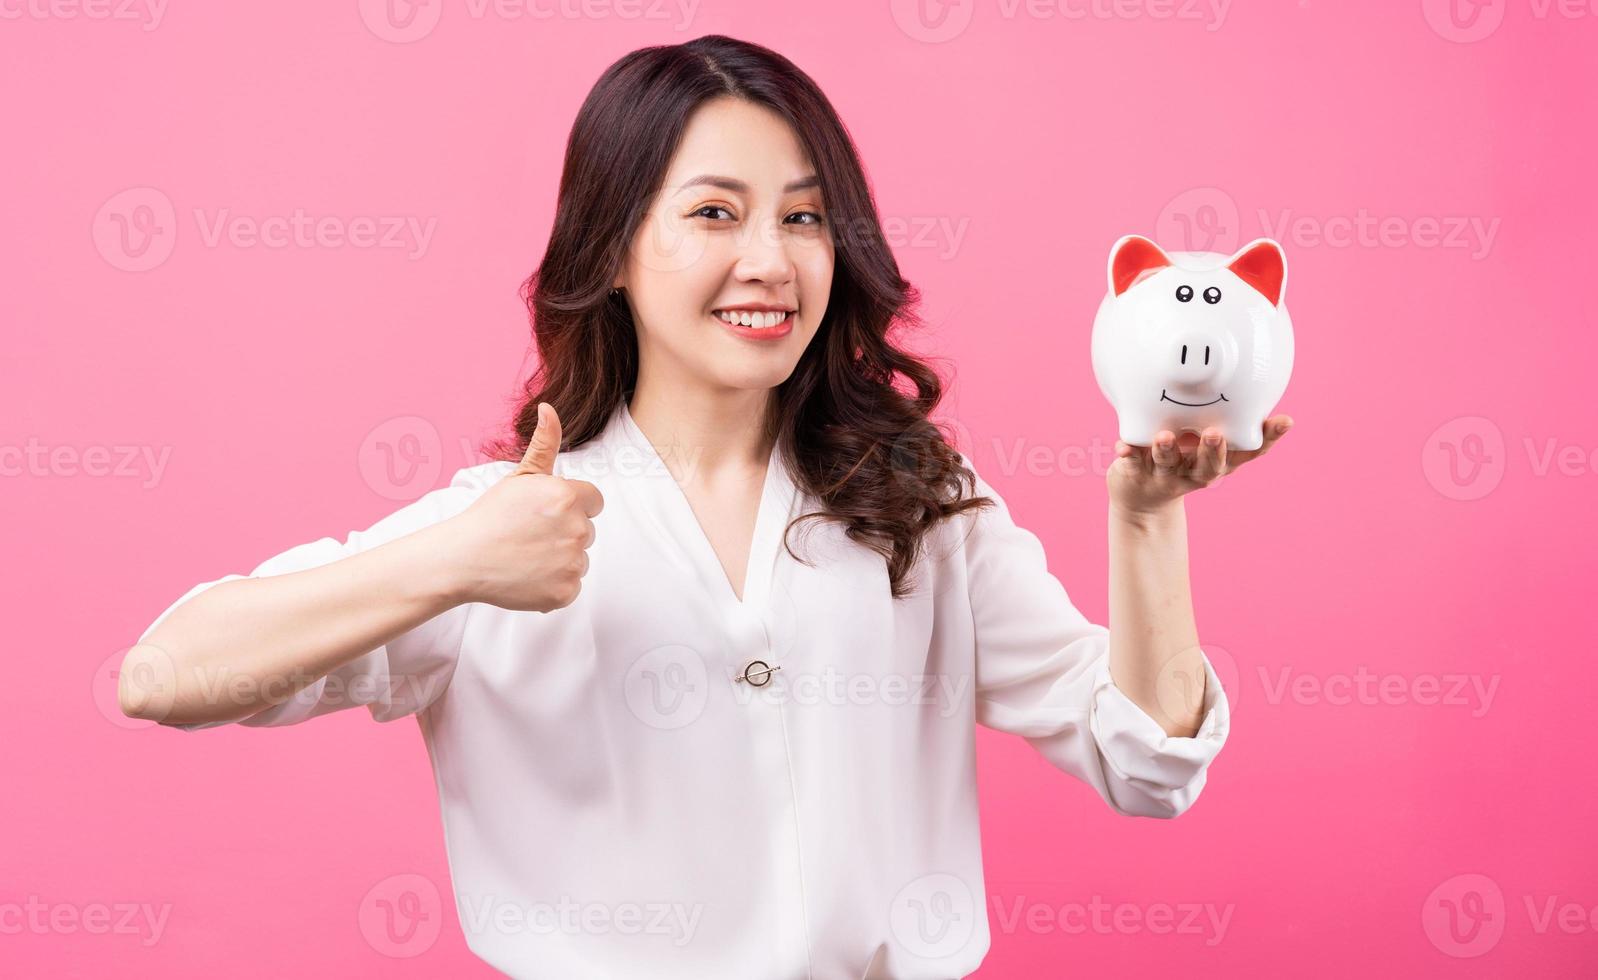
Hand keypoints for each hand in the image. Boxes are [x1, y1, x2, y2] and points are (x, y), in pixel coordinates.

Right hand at [445, 402, 604, 611]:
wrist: (463, 559)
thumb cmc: (490, 515)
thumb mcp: (519, 477)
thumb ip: (544, 444)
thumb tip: (548, 408)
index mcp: (568, 497)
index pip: (594, 501)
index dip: (571, 506)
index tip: (545, 513)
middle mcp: (576, 530)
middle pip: (587, 531)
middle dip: (564, 532)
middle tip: (529, 535)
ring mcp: (572, 563)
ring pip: (579, 559)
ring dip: (559, 559)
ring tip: (526, 555)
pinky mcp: (566, 592)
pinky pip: (571, 586)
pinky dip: (553, 584)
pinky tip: (527, 575)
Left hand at [1107, 415, 1293, 519]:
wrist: (1140, 496)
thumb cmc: (1178, 457)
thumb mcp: (1202, 440)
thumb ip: (1218, 415)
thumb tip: (1244, 375)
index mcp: (1217, 462)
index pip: (1249, 452)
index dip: (1269, 439)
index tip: (1284, 421)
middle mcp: (1195, 473)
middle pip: (1210, 466)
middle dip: (1214, 450)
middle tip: (1215, 434)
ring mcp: (1166, 476)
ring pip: (1168, 464)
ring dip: (1167, 450)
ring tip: (1164, 436)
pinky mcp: (1137, 476)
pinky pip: (1132, 464)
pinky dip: (1128, 454)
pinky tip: (1122, 446)